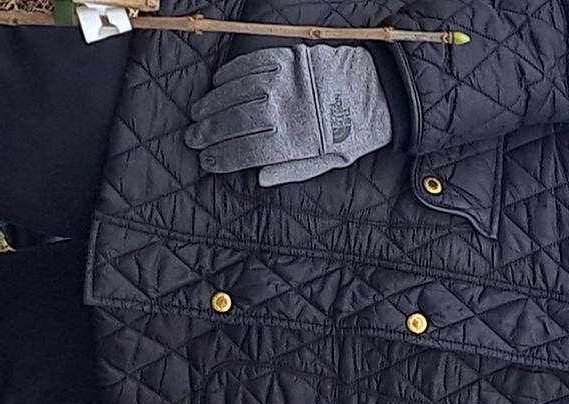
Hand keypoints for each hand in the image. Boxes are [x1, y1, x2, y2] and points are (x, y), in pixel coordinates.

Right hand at [184, 46, 394, 186]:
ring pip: (235, 94)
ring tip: (198, 115)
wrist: (375, 91)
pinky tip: (216, 86)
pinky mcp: (286, 59)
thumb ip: (292, 170)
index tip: (206, 162)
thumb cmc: (351, 132)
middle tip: (193, 138)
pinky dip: (228, 77)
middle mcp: (286, 111)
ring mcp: (284, 83)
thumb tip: (258, 178)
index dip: (222, 158)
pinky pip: (248, 67)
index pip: (246, 152)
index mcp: (296, 140)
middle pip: (234, 124)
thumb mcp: (328, 161)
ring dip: (212, 105)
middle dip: (209, 133)